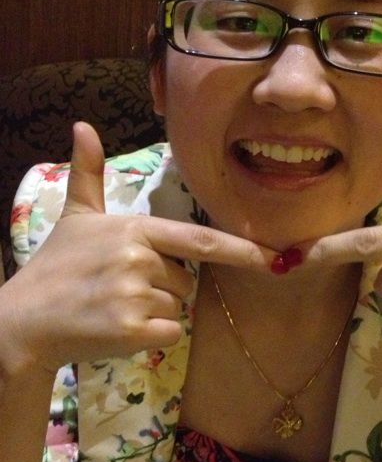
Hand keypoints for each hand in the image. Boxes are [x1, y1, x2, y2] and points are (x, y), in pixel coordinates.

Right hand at [3, 122, 274, 372]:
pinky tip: (117, 327)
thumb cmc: (56, 266)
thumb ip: (88, 173)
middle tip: (120, 287)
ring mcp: (136, 295)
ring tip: (114, 305)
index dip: (242, 249)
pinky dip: (152, 336)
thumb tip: (82, 126)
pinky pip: (170, 333)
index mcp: (136, 229)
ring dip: (155, 312)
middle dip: (164, 286)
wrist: (20, 321)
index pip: (201, 241)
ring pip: (178, 308)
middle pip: (187, 280)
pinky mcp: (132, 331)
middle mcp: (140, 259)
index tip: (276, 257)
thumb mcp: (76, 216)